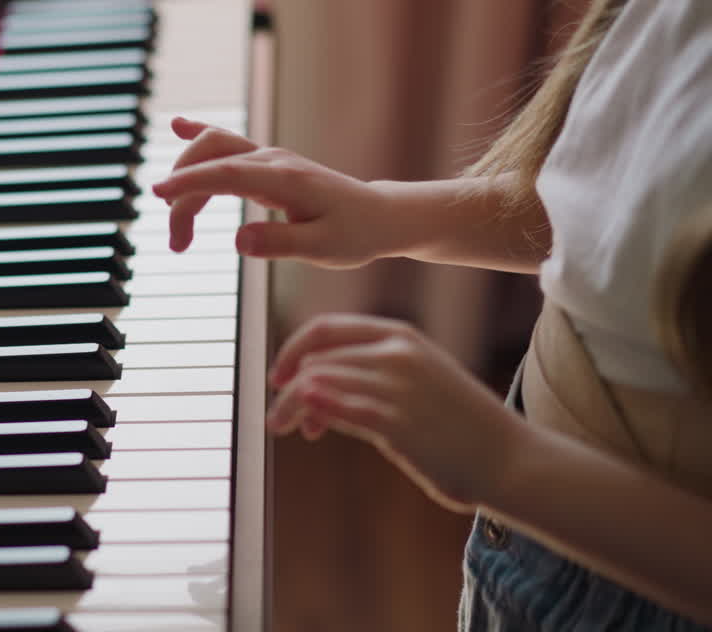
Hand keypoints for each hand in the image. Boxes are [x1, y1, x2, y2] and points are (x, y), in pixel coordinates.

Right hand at [151, 117, 389, 265]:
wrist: (380, 216)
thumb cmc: (355, 234)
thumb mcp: (324, 249)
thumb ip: (281, 243)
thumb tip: (239, 240)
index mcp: (287, 180)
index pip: (227, 174)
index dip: (190, 182)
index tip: (159, 195)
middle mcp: (274, 161)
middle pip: (212, 160)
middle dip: (183, 195)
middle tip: (177, 243)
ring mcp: (269, 158)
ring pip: (214, 149)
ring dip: (187, 178)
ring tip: (178, 228)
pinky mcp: (267, 164)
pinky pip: (228, 144)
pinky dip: (199, 137)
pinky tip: (177, 125)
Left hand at [267, 314, 523, 512]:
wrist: (511, 459)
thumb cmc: (462, 427)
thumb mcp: (421, 379)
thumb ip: (373, 372)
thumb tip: (314, 385)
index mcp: (402, 335)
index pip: (326, 328)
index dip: (292, 350)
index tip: (279, 376)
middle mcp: (397, 352)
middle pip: (316, 360)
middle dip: (288, 388)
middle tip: (279, 418)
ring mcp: (397, 386)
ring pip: (318, 383)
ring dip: (292, 407)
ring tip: (286, 428)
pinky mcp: (396, 421)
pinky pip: (339, 409)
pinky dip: (314, 411)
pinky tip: (305, 425)